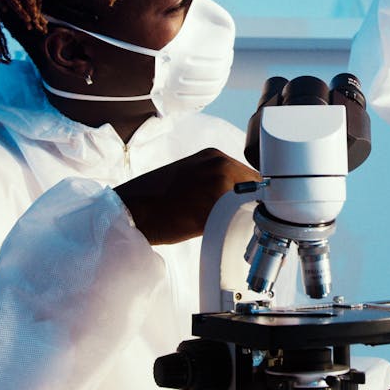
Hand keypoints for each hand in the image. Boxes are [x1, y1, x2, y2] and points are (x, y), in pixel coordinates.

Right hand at [115, 147, 255, 243]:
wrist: (132, 209)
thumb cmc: (157, 199)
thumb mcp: (191, 176)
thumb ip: (216, 181)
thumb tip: (240, 199)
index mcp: (214, 156)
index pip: (250, 174)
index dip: (254, 194)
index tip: (252, 207)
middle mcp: (219, 164)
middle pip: (257, 187)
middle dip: (254, 204)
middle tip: (247, 221)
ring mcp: (218, 183)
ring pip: (251, 203)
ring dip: (248, 216)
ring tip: (235, 228)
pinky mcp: (214, 206)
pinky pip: (238, 218)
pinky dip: (237, 227)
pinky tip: (226, 233)